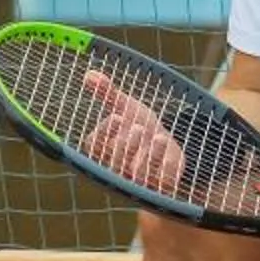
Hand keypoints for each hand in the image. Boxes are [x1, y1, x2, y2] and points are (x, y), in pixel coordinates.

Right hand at [80, 69, 184, 191]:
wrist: (167, 146)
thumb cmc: (141, 129)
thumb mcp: (127, 109)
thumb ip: (109, 94)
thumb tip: (89, 74)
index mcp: (104, 151)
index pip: (94, 146)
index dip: (105, 132)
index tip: (117, 116)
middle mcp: (119, 170)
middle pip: (115, 163)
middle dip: (126, 145)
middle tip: (137, 128)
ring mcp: (140, 181)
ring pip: (138, 174)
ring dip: (148, 155)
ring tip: (157, 137)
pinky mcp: (163, 186)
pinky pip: (163, 181)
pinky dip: (167, 163)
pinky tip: (170, 147)